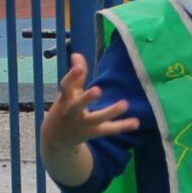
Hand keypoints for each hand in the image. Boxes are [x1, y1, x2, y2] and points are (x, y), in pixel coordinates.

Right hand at [37, 56, 137, 171]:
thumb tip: (77, 54)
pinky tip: (136, 122)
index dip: (72, 76)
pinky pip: (108, 130)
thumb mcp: (67, 93)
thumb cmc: (64, 109)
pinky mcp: (93, 133)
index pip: (66, 86)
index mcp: (65, 99)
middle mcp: (72, 112)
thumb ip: (75, 76)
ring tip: (124, 104)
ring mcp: (82, 124)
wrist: (56, 138)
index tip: (78, 67)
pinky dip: (122, 126)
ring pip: (97, 119)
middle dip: (87, 98)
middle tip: (98, 90)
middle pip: (79, 105)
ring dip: (111, 112)